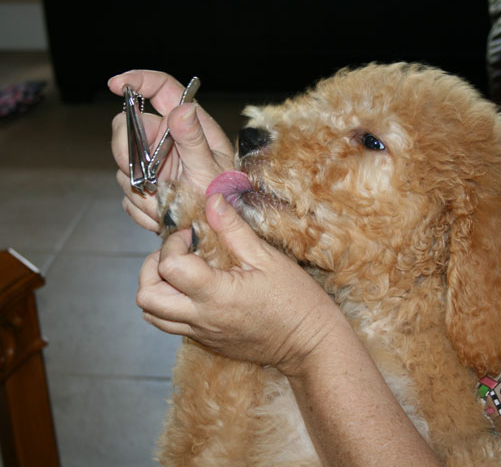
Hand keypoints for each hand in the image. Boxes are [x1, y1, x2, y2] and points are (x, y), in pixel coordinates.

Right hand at [108, 70, 234, 231]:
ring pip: (124, 165)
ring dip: (140, 190)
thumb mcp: (211, 169)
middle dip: (128, 154)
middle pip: (128, 128)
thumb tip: (182, 108)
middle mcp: (169, 139)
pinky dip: (141, 207)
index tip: (115, 84)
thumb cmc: (224, 198)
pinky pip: (128, 193)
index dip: (137, 80)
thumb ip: (194, 141)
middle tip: (142, 179)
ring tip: (165, 205)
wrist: (217, 232)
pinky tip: (161, 215)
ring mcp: (154, 162)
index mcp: (189, 125)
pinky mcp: (145, 185)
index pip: (162, 89)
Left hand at [136, 193, 342, 374]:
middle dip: (151, 268)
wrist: (309, 345)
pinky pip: (172, 324)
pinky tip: (198, 289)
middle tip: (177, 254)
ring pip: (152, 315)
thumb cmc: (295, 301)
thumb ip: (233, 229)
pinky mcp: (206, 341)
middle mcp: (202, 318)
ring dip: (158, 288)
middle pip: (146, 298)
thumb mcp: (268, 258)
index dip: (173, 244)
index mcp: (216, 294)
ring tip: (183, 272)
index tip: (192, 236)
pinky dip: (172, 303)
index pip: (168, 267)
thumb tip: (212, 200)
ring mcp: (201, 333)